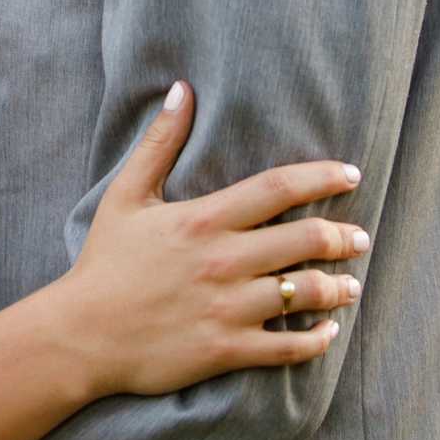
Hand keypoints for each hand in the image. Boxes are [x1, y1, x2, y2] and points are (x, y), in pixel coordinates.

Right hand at [62, 96, 369, 403]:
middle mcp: (224, 260)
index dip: (324, 177)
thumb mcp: (126, 196)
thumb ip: (159, 143)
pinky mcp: (225, 350)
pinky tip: (327, 332)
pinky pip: (287, 347)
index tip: (352, 176)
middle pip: (306, 239)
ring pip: (306, 293)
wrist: (80, 335)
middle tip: (359, 239)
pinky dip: (316, 341)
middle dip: (344, 237)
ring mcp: (228, 307)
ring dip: (339, 287)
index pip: (280, 188)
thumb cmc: (104, 264)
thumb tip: (182, 90)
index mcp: (204, 219)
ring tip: (351, 286)